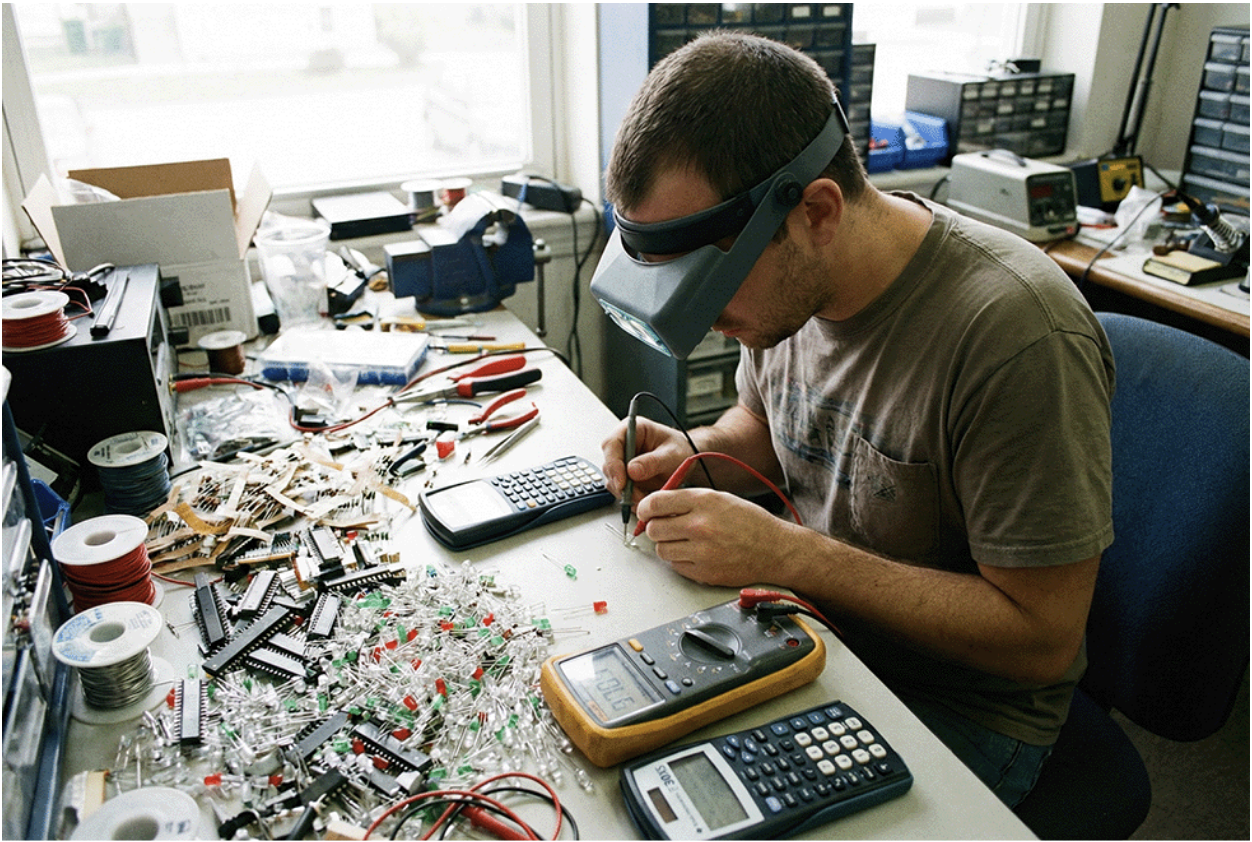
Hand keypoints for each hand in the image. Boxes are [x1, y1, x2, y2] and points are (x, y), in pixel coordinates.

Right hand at [601, 416, 695, 508]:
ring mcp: (622, 461)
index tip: (622, 482)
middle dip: (620, 483)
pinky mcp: (624, 476)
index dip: (613, 464)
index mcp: (632, 429)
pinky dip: (630, 497)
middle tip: (635, 496)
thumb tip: (632, 470)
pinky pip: (620, 489)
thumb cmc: (681, 449)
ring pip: (612, 479)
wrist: (686, 461)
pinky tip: (643, 499)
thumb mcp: (672, 454)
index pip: (612, 443)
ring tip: (645, 498)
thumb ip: (653, 461)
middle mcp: (623, 444)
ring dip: (625, 493)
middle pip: (609, 464)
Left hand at [637, 488, 802, 586]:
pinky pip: (675, 566)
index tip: (647, 511)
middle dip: (657, 528)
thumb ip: (688, 500)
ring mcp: (701, 552)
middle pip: (654, 529)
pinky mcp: (703, 572)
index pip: (656, 503)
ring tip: (684, 542)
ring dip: (668, 546)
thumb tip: (657, 506)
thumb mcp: (719, 498)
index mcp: (703, 502)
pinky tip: (695, 554)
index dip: (646, 508)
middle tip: (666, 528)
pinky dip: (680, 561)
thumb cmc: (750, 523)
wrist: (774, 549)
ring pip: (661, 550)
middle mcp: (700, 526)